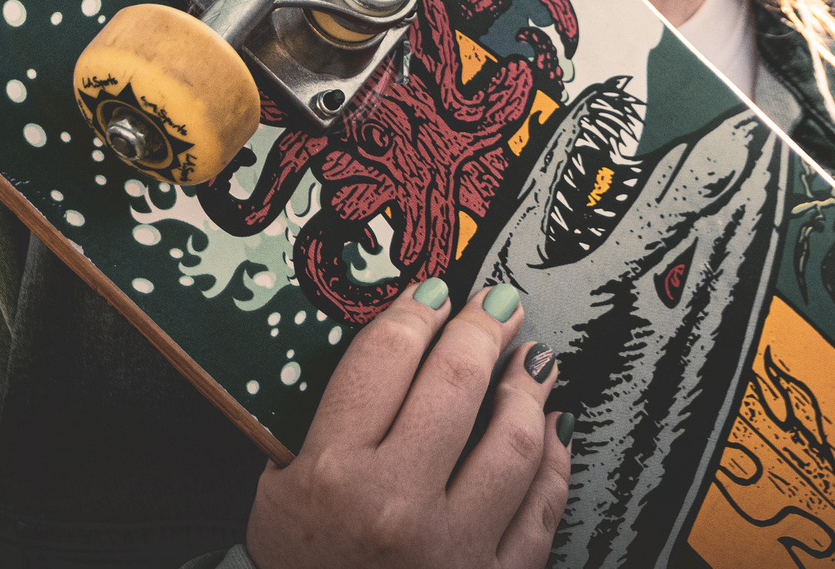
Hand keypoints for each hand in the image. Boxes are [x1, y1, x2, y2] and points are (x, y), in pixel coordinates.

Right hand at [246, 279, 571, 568]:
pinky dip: (555, 459)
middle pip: (456, 382)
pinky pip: (543, 506)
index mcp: (333, 473)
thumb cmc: (300, 564)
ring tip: (533, 362)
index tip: (434, 293)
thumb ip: (326, 416)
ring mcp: (452, 548)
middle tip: (499, 306)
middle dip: (484, 328)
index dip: (417, 309)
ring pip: (514, 440)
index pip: (385, 358)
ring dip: (528, 389)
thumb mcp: (279, 488)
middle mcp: (395, 506)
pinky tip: (552, 430)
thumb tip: (393, 340)